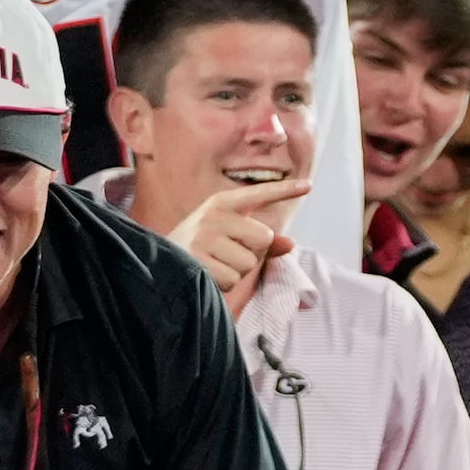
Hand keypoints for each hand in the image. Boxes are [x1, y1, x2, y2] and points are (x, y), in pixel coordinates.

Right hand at [167, 178, 305, 317]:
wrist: (160, 264)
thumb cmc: (203, 250)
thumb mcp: (231, 239)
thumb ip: (263, 242)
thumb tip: (291, 244)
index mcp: (223, 203)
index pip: (259, 194)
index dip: (285, 190)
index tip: (309, 186)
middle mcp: (214, 214)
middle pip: (264, 237)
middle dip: (252, 252)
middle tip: (226, 253)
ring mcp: (204, 236)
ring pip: (249, 262)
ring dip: (236, 271)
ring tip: (213, 264)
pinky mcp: (198, 260)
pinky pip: (233, 279)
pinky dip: (224, 284)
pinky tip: (206, 274)